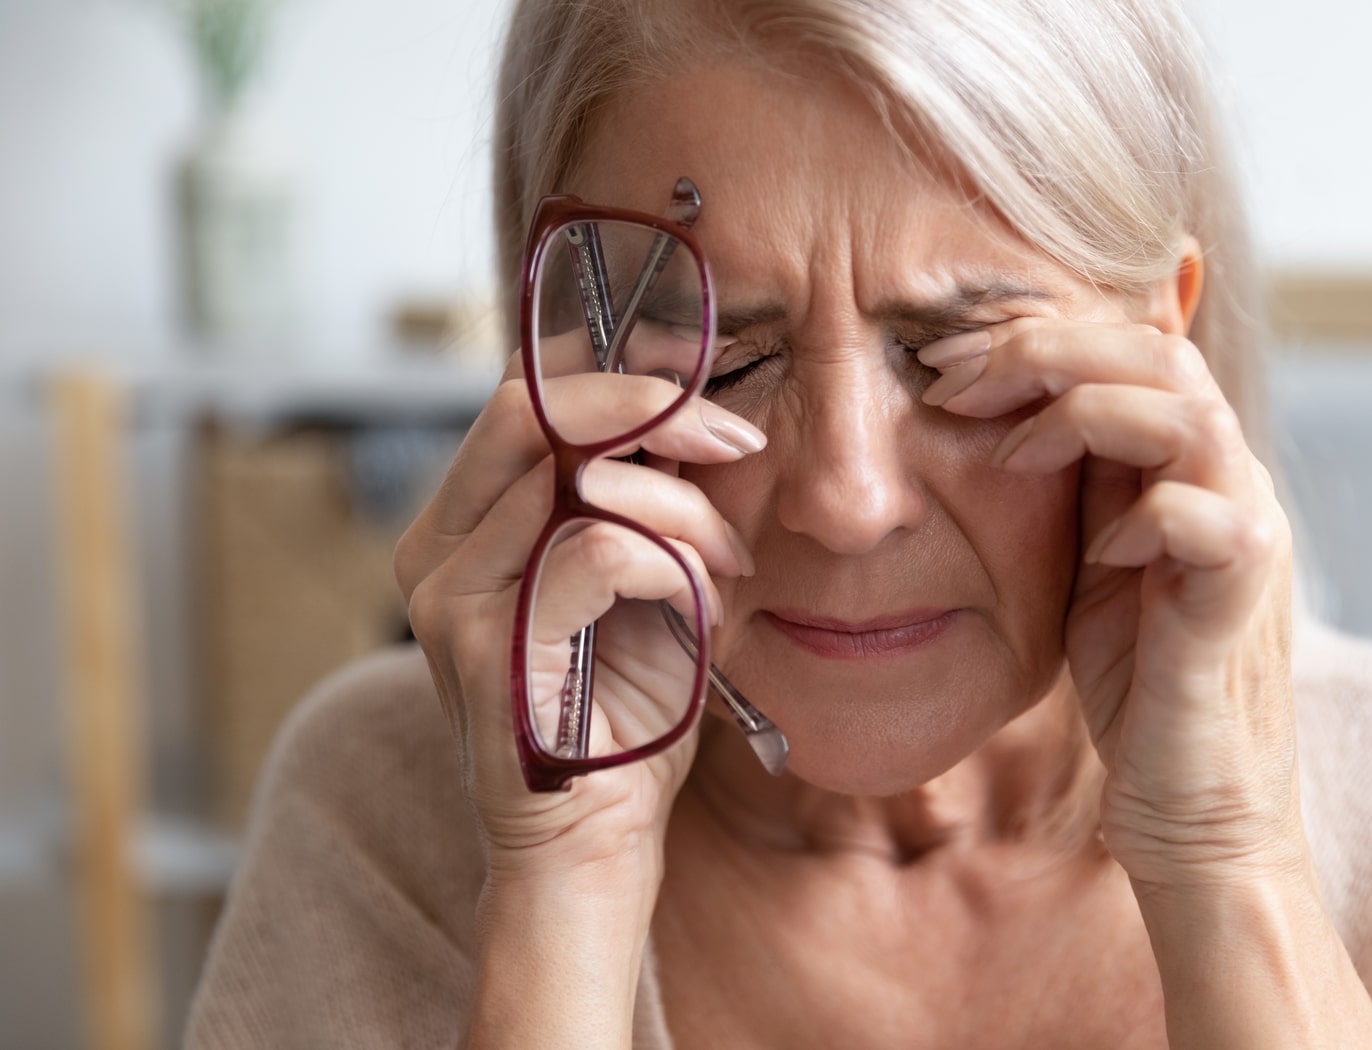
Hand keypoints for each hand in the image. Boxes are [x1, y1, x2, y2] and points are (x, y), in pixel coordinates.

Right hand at [394, 343, 763, 884]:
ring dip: (682, 509)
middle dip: (652, 409)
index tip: (705, 399)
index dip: (618, 377)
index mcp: (466, 526)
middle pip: (530, 408)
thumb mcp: (643, 581)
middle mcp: (436, 550)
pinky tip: (699, 605)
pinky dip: (672, 564)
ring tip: (726, 562)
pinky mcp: (484, 646)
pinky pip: (599, 551)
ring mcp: (449, 597)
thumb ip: (643, 499)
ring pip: (578, 478)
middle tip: (734, 443)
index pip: (524, 398)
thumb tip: (692, 409)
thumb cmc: (623, 713)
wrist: (594, 845)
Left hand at [920, 317, 1299, 891]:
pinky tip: (1097, 550)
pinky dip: (1142, 515)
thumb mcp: (1088, 558)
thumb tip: (1000, 406)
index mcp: (1192, 463)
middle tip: (953, 379)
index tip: (944, 361)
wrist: (1194, 802)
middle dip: (1044, 350)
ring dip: (1082, 413)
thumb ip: (1075, 480)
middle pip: (1159, 353)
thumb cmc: (1137, 680)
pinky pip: (1205, 520)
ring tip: (1007, 451)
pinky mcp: (1240, 601)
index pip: (1131, 347)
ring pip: (1187, 414)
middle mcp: (1231, 482)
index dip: (1038, 337)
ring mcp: (1246, 535)